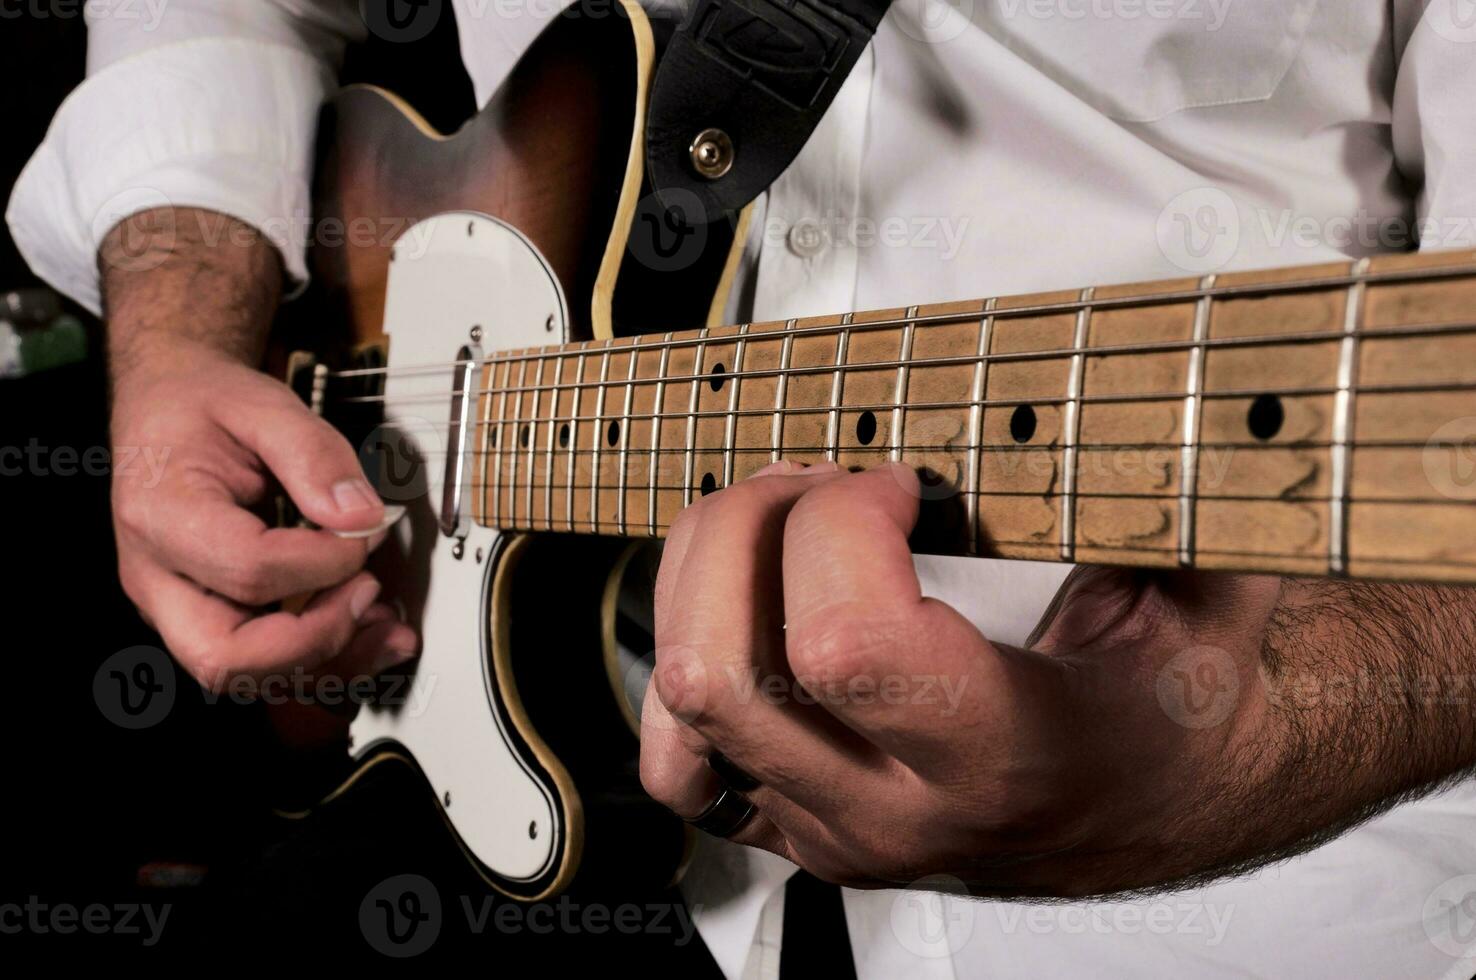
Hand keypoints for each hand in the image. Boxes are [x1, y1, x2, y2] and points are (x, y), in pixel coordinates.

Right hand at [103, 207, 416, 692]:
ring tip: (391, 628)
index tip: (366, 529)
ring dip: (329, 661)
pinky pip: (263, 665)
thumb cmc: (204, 406)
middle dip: (313, 640)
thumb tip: (360, 518)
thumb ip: (314, 454)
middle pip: (224, 655)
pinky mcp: (208, 617)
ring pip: (247, 675)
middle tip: (368, 591)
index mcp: (160, 514)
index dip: (323, 562)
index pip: (247, 568)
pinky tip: (372, 633)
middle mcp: (156, 576)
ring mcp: (177, 606)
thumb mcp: (262, 402)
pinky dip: (324, 660)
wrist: (167, 408)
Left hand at [639, 461, 1473, 894]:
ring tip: (780, 533)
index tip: (897, 483)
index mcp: (1004, 755)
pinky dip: (684, 659)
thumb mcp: (1214, 593)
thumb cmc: (1175, 708)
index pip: (846, 644)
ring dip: (703, 580)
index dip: (843, 524)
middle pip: (723, 668)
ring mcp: (828, 827)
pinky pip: (676, 757)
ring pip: (681, 704)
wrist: (1152, 807)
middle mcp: (896, 810)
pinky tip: (752, 609)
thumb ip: (1189, 492)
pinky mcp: (787, 825)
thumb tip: (1176, 385)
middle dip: (749, 527)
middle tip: (822, 484)